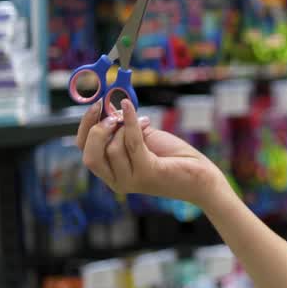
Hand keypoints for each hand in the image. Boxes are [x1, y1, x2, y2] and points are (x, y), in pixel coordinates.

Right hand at [76, 99, 220, 202]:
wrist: (201, 176)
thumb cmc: (171, 157)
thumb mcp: (141, 138)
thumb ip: (123, 128)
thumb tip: (109, 105)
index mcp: (111, 173)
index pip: (85, 151)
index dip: (85, 127)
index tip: (95, 106)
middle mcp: (117, 182)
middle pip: (89, 154)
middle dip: (96, 129)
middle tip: (112, 114)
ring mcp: (130, 181)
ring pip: (112, 148)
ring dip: (125, 128)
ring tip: (145, 122)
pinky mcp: (147, 174)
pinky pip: (132, 142)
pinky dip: (132, 123)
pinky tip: (138, 113)